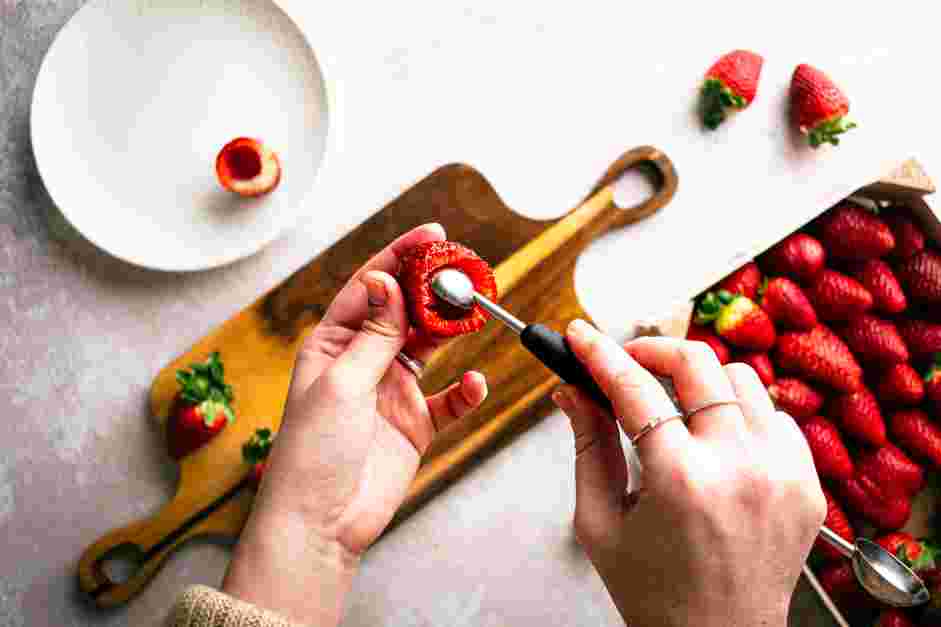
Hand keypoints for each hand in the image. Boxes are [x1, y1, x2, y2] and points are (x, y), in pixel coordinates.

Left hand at [223, 224, 487, 625]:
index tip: (433, 235)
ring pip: (430, 347)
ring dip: (453, 330)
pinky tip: (476, 384)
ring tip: (477, 313)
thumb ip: (374, 334)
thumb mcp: (341, 383)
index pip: (370, 287)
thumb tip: (387, 281)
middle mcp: (363, 361)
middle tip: (467, 271)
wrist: (321, 523)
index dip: (400, 257)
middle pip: (405, 311)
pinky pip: (449, 399)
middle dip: (435, 289)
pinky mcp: (414, 423)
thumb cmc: (312, 453)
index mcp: (333, 344)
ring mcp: (390, 391)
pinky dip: (466, 391)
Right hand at [553, 320, 825, 626]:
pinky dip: (741, 414)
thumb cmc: (654, 591)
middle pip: (697, 362)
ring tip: (675, 405)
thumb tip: (572, 392)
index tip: (582, 336)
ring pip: (741, 380)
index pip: (633, 388)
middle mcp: (739, 467)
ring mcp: (782, 472)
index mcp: (680, 479)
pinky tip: (718, 438)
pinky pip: (775, 415)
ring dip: (700, 381)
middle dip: (653, 350)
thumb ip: (587, 446)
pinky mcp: (807, 483)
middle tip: (628, 362)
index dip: (600, 354)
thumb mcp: (600, 521)